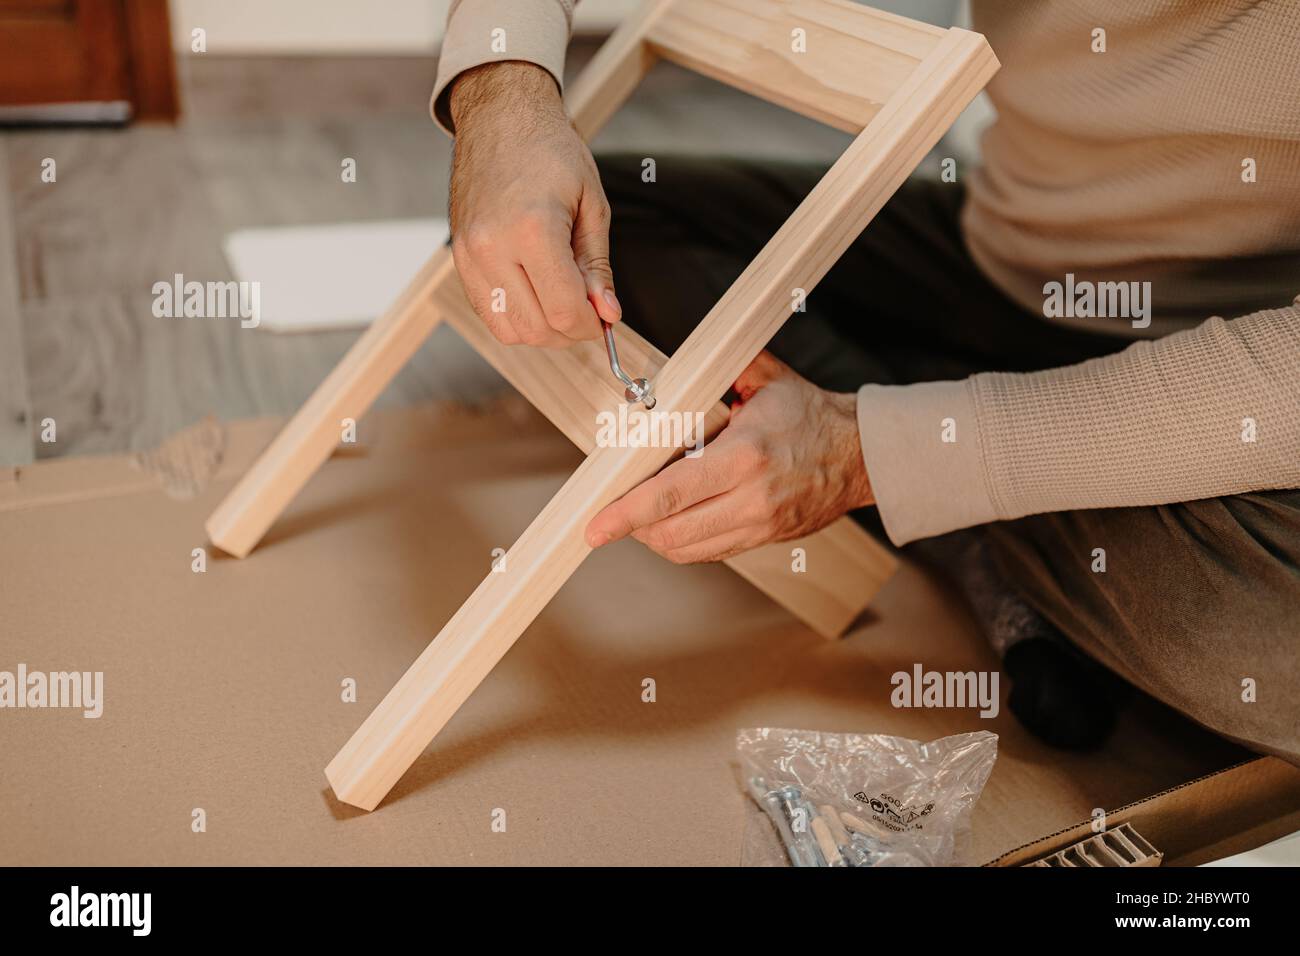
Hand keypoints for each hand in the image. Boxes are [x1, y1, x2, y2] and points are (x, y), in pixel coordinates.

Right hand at [448, 61, 618, 347]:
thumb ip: (598, 267)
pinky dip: (517, 318)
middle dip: (569, 331)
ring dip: (543, 330)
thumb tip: (608, 313)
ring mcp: (470, 255)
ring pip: (509, 330)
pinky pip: (488, 314)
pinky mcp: (459, 259)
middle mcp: (494, 247)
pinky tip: (536, 296)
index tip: (604, 317)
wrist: (500, 119)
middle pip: (537, 328)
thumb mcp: (592, 205)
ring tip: (562, 303)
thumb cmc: (550, 152)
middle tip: (587, 310)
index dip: (591, 325)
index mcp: (533, 229)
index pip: (565, 310)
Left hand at [585, 352, 873, 562]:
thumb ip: (719, 370)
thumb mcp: (765, 381)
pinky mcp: (763, 539)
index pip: (671, 492)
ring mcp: (758, 525)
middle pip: (671, 531)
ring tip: (638, 518)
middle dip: (632, 528)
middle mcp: (751, 498)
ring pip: (686, 549)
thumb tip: (666, 367)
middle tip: (610, 515)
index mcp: (745, 456)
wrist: (860, 455)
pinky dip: (680, 543)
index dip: (626, 512)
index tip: (595, 524)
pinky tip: (670, 523)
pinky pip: (708, 553)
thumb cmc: (810, 415)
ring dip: (654, 537)